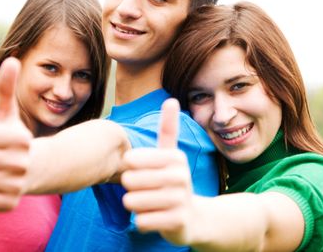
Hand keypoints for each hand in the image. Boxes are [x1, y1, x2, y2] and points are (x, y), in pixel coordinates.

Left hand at [121, 99, 194, 244]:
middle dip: (130, 188)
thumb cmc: (172, 181)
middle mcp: (181, 177)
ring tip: (149, 203)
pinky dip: (142, 222)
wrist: (193, 217)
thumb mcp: (171, 154)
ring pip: (132, 202)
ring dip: (135, 205)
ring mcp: (181, 200)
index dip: (128, 167)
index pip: (131, 160)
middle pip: (129, 181)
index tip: (140, 169)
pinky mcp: (178, 223)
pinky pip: (141, 221)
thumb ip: (168, 128)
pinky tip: (155, 218)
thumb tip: (172, 100)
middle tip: (145, 190)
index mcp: (175, 157)